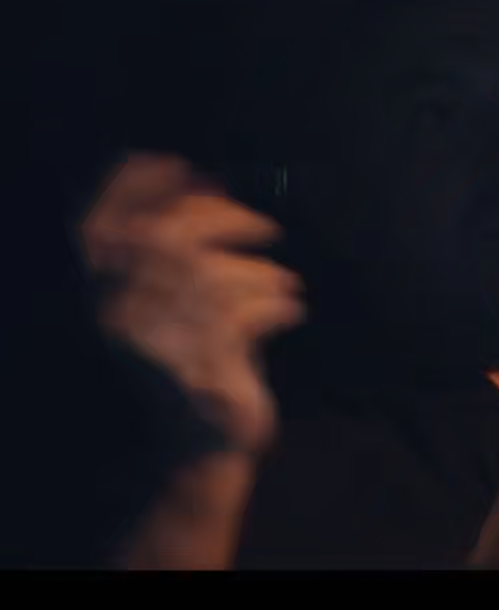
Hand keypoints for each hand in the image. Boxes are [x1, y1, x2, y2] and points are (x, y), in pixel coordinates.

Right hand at [82, 153, 304, 455]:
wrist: (197, 445)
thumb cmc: (194, 359)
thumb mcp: (175, 300)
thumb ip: (177, 246)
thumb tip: (203, 181)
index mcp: (97, 295)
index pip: (99, 223)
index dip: (132, 185)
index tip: (177, 163)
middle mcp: (116, 316)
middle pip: (165, 238)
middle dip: (221, 219)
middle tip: (265, 227)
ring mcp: (157, 344)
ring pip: (213, 276)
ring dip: (259, 273)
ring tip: (282, 283)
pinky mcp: (200, 370)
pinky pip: (245, 315)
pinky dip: (275, 306)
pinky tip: (290, 311)